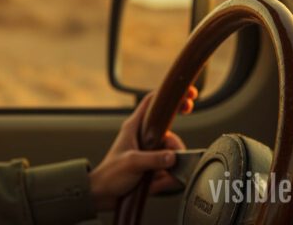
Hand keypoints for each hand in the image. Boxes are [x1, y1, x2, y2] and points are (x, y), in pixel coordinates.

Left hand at [88, 86, 197, 212]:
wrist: (104, 196)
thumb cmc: (110, 175)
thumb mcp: (131, 163)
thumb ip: (152, 159)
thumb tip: (173, 156)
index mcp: (135, 127)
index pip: (153, 103)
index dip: (171, 96)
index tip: (188, 96)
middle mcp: (144, 137)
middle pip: (170, 131)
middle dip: (176, 143)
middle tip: (177, 151)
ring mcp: (151, 153)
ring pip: (173, 152)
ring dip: (173, 163)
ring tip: (161, 173)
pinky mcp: (155, 168)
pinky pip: (171, 169)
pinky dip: (171, 176)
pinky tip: (160, 182)